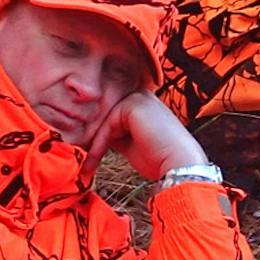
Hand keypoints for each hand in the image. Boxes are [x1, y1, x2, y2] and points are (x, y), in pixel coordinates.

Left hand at [82, 90, 207, 180]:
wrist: (179, 164)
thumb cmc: (159, 158)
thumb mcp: (130, 143)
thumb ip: (113, 134)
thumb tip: (90, 137)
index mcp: (142, 102)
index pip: (111, 115)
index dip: (96, 134)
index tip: (86, 155)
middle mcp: (140, 95)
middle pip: (105, 115)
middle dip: (90, 137)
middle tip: (80, 158)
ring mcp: (137, 97)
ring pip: (103, 121)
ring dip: (93, 144)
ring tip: (87, 165)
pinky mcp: (132, 104)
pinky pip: (106, 125)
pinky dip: (98, 144)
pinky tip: (94, 160)